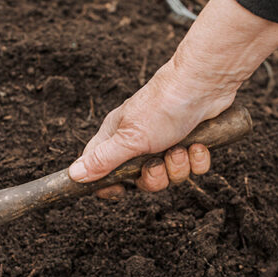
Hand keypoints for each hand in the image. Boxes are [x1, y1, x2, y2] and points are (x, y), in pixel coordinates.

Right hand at [68, 0, 277, 195]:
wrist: (204, 85)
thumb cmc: (162, 106)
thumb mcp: (129, 138)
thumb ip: (102, 160)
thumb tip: (73, 175)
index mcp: (118, 137)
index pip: (102, 169)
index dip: (109, 184)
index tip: (120, 190)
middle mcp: (141, 140)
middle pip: (142, 179)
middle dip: (154, 177)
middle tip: (158, 163)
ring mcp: (167, 141)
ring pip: (170, 174)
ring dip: (178, 166)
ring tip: (181, 147)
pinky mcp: (192, 140)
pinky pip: (193, 166)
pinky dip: (197, 159)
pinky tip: (198, 144)